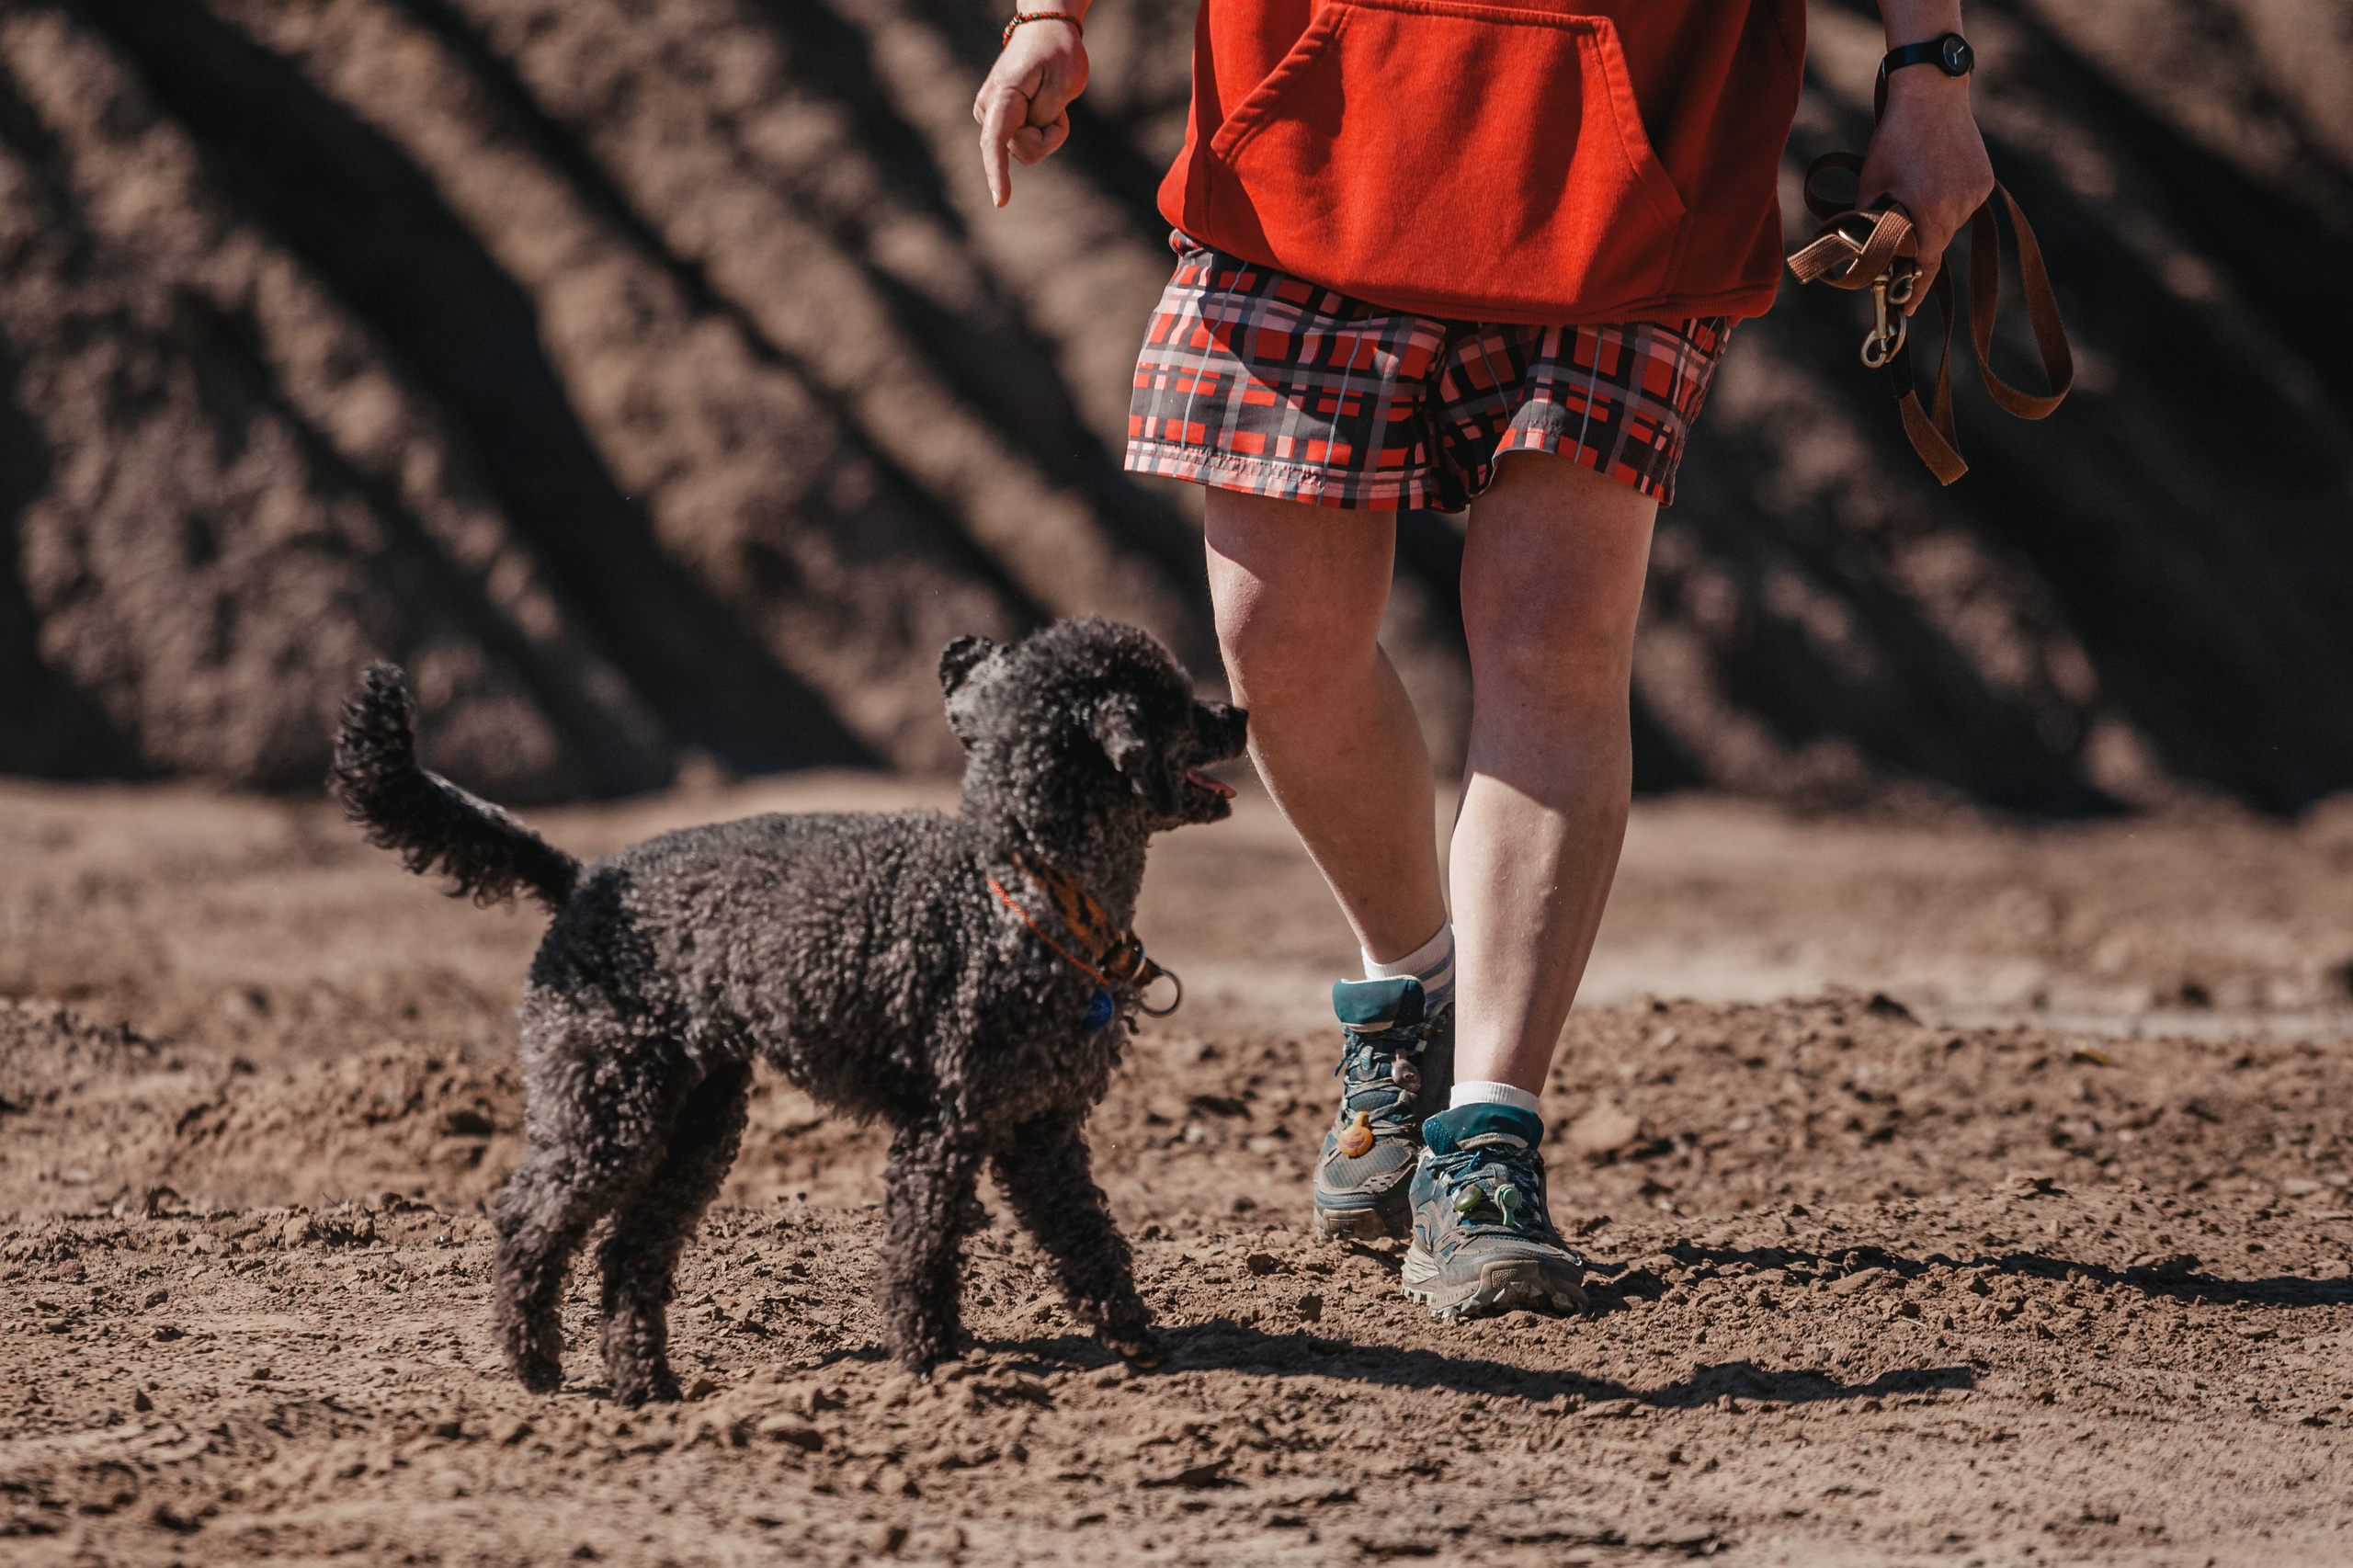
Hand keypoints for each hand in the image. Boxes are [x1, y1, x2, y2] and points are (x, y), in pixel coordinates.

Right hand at [974, 18, 1088, 207]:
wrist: (1045, 31)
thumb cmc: (1057, 53)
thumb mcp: (1063, 82)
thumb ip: (1045, 115)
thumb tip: (1025, 142)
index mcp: (1003, 95)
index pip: (996, 140)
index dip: (997, 173)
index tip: (1001, 201)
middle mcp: (988, 109)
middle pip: (1025, 152)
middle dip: (1049, 136)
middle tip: (1058, 103)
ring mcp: (992, 117)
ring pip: (1027, 151)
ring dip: (1048, 131)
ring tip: (1050, 100)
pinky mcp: (1000, 123)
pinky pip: (1027, 144)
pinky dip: (1044, 130)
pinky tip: (1044, 105)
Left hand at [1855, 68, 1993, 313]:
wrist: (1932, 93)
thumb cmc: (1895, 137)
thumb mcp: (1871, 183)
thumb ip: (1867, 221)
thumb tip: (1861, 248)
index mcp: (1931, 213)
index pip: (1925, 265)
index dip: (1916, 290)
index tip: (1908, 309)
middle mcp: (1960, 207)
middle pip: (1936, 243)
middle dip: (1917, 244)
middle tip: (1898, 231)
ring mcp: (1976, 193)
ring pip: (1949, 223)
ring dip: (1932, 219)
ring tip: (1915, 186)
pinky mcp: (1985, 179)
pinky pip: (1963, 203)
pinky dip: (1947, 201)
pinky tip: (1934, 176)